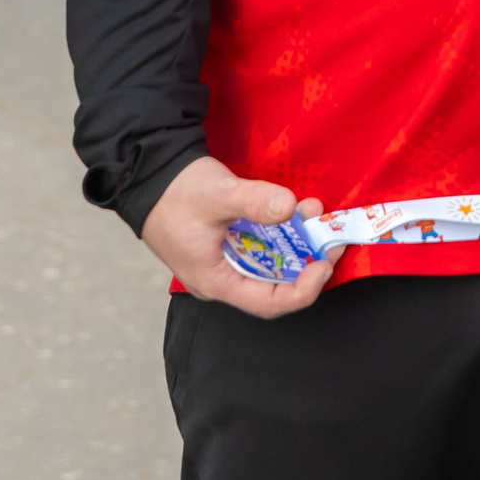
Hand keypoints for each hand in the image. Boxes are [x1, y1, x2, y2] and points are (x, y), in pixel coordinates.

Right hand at [141, 155, 342, 317]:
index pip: (268, 304)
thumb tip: (290, 207)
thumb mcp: (218, 194)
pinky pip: (264, 248)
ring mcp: (225, 263)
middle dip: (307, 261)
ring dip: (298, 243)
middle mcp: (222, 279)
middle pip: (275, 285)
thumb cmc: (175, 192)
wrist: (149, 176)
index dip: (303, 290)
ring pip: (272, 264)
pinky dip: (284, 234)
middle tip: (329, 235)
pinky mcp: (229, 245)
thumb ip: (254, 201)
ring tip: (314, 214)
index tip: (325, 263)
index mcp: (216, 281)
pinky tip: (296, 211)